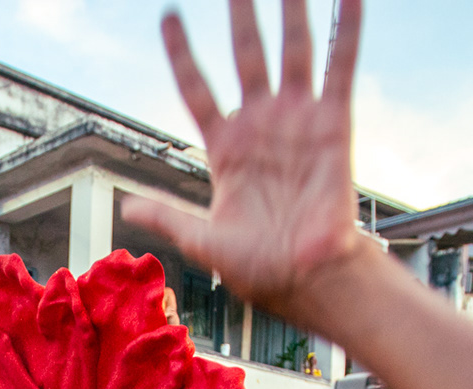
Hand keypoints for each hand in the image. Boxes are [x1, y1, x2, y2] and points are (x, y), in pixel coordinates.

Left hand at [124, 0, 375, 324]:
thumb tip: (127, 207)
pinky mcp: (333, 125)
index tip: (169, 16)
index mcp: (227, 148)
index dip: (182, 53)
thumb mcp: (203, 241)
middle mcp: (262, 126)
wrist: (308, 279)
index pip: (198, 89)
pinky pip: (338, 70)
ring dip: (289, 12)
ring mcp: (298, 121)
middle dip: (239, 16)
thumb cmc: (260, 267)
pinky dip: (345, 33)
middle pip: (244, 56)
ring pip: (290, 53)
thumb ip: (169, 217)